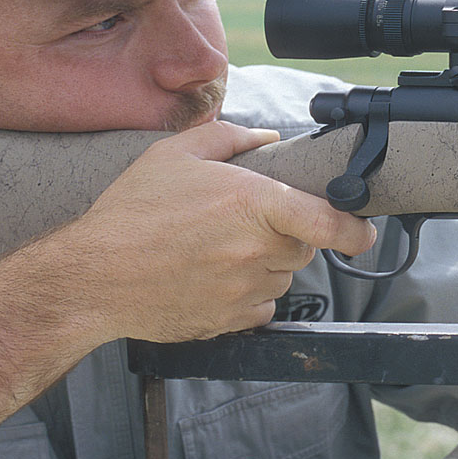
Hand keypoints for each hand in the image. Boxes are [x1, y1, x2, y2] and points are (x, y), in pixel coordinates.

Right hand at [60, 121, 376, 342]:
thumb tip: (267, 137)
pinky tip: (212, 278)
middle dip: (284, 234)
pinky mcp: (229, 321)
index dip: (355, 230)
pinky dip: (248, 295)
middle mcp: (256, 250)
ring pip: (281, 277)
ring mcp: (245, 290)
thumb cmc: (131, 212)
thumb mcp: (176, 154)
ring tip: (216, 250)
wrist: (92, 277)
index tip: (365, 232)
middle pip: (301, 247)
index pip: (328, 222)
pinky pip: (261, 308)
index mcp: (253, 203)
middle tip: (241, 223)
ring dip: (265, 265)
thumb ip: (229, 138)